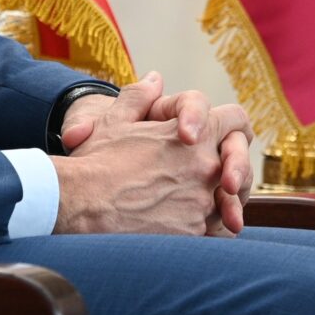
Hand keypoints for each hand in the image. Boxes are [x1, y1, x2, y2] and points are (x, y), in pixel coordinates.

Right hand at [56, 73, 254, 234]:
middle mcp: (207, 167)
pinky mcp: (192, 234)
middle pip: (237, 166)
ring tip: (191, 206)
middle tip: (216, 183)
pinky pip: (216, 233)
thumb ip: (141, 96)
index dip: (228, 129)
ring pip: (227, 202)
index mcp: (197, 134)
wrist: (78, 204)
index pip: (237, 121)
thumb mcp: (117, 120)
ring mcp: (202, 202)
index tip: (212, 144)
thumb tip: (155, 79)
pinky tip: (186, 229)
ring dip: (216, 204)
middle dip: (230, 173)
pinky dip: (207, 232)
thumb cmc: (95, 161)